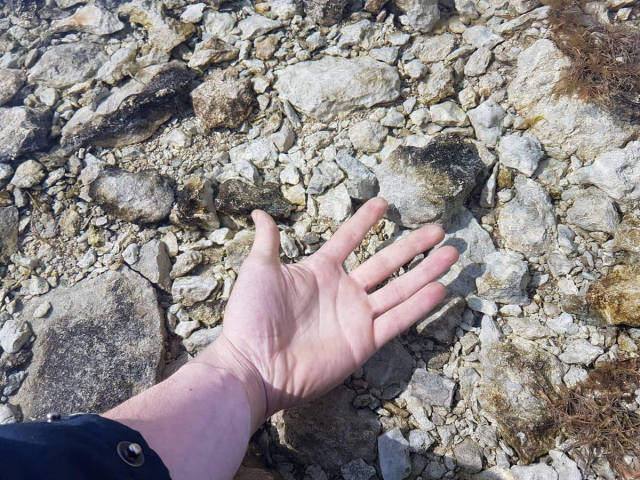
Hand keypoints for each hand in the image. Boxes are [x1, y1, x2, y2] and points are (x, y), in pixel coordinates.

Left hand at [194, 198, 458, 429]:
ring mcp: (355, 317)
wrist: (253, 365)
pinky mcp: (364, 342)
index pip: (348, 240)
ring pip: (399, 289)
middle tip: (437, 231)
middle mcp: (343, 292)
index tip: (382, 203)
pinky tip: (440, 288)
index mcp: (319, 271)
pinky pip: (396, 320)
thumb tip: (259, 213)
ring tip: (451, 254)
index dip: (364, 222)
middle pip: (385, 264)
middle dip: (412, 247)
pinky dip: (418, 306)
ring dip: (426, 272)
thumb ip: (268, 241)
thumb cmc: (251, 317)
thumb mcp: (258, 270)